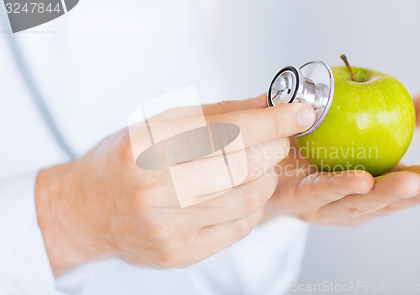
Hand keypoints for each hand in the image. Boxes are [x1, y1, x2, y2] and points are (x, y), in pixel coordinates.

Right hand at [35, 95, 316, 275]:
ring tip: (259, 165)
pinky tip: (243, 190)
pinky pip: (238, 227)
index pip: (228, 130)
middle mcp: (154, 189)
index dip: (272, 121)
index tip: (299, 112)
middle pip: (242, 167)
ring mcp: (167, 227)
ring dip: (267, 177)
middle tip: (279, 137)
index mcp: (148, 146)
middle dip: (274, 148)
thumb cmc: (123, 160)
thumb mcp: (160, 123)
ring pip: (247, 199)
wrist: (86, 209)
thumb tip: (268, 104)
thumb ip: (219, 114)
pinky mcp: (178, 253)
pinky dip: (253, 204)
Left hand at [266, 87, 419, 225]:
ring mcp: (328, 205)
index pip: (411, 184)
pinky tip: (360, 180)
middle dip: (417, 192)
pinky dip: (340, 187)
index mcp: (377, 184)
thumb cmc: (327, 141)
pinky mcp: (300, 200)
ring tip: (409, 182)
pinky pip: (320, 192)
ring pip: (359, 203)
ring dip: (385, 194)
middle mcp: (355, 201)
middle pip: (389, 200)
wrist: (271, 149)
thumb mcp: (372, 122)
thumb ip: (411, 112)